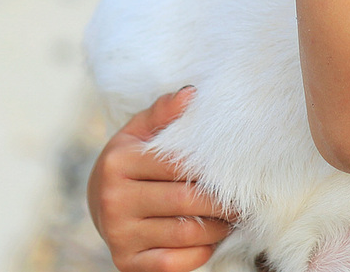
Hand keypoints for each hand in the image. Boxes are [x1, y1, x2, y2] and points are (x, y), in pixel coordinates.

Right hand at [88, 87, 232, 271]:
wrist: (99, 200)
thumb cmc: (132, 157)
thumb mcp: (141, 128)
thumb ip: (165, 110)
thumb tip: (191, 94)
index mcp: (119, 162)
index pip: (179, 164)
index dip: (214, 166)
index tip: (241, 167)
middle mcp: (114, 200)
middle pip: (186, 200)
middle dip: (224, 200)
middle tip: (249, 196)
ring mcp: (118, 235)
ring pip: (185, 233)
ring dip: (219, 227)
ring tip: (235, 216)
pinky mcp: (125, 262)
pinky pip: (173, 262)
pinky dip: (200, 252)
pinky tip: (212, 239)